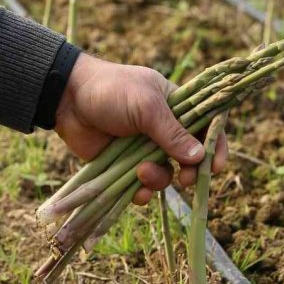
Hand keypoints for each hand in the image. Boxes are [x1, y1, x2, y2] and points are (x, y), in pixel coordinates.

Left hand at [55, 53, 227, 203]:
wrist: (67, 99)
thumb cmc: (110, 91)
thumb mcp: (146, 107)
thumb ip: (172, 132)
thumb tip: (200, 157)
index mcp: (175, 106)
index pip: (206, 126)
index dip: (215, 146)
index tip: (216, 166)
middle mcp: (163, 129)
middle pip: (189, 157)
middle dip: (190, 171)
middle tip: (186, 179)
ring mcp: (143, 148)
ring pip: (166, 174)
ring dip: (159, 179)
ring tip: (142, 174)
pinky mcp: (124, 165)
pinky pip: (142, 186)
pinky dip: (142, 192)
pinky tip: (136, 191)